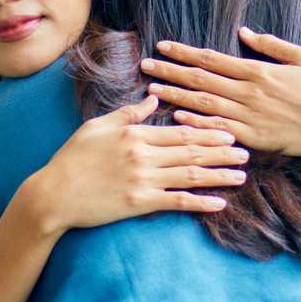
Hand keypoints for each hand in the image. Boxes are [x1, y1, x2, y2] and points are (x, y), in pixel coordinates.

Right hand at [33, 95, 249, 232]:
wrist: (54, 194)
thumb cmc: (73, 158)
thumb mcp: (98, 126)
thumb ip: (129, 113)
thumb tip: (153, 98)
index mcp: (135, 134)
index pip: (180, 131)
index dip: (208, 132)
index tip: (230, 131)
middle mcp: (144, 155)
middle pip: (191, 151)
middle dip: (222, 151)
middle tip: (246, 150)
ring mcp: (143, 180)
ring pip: (190, 175)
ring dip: (219, 175)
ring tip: (242, 174)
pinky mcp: (140, 203)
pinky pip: (177, 202)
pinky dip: (200, 203)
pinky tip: (220, 203)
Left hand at [141, 27, 300, 157]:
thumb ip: (271, 44)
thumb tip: (244, 32)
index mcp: (258, 71)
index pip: (212, 59)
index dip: (185, 53)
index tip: (163, 47)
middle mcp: (249, 93)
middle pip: (201, 80)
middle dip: (170, 72)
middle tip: (145, 65)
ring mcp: (250, 117)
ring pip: (204, 105)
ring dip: (176, 96)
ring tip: (152, 90)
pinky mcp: (254, 138)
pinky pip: (219, 130)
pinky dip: (197, 123)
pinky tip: (177, 117)